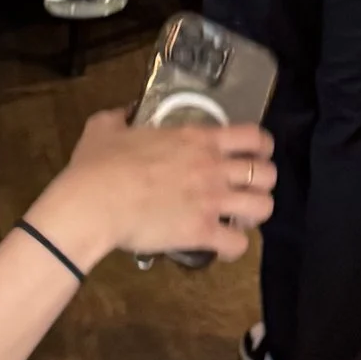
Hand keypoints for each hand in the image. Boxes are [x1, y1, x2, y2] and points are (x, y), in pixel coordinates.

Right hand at [40, 105, 276, 267]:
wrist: (91, 203)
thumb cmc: (97, 165)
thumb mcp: (105, 128)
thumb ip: (120, 117)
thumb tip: (124, 112)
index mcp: (198, 138)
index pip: (254, 136)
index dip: (261, 147)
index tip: (254, 155)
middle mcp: (214, 167)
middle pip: (268, 174)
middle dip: (262, 183)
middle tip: (245, 190)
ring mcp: (212, 200)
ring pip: (264, 207)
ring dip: (255, 214)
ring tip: (239, 218)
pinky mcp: (202, 232)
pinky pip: (238, 245)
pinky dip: (234, 247)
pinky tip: (221, 246)